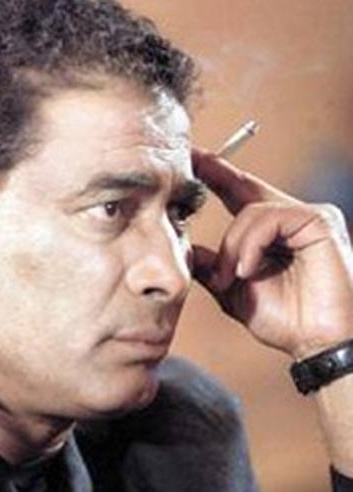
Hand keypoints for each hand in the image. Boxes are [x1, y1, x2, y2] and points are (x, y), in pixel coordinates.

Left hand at [191, 149, 352, 358]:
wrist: (316, 343)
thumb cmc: (284, 319)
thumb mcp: (233, 290)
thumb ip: (210, 267)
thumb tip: (185, 248)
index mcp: (271, 232)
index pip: (238, 193)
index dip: (215, 175)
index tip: (191, 159)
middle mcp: (290, 217)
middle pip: (242, 190)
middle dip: (214, 175)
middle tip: (191, 162)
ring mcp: (306, 216)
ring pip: (250, 210)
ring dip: (232, 246)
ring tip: (231, 276)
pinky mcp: (318, 221)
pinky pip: (269, 220)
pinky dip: (251, 246)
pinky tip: (248, 270)